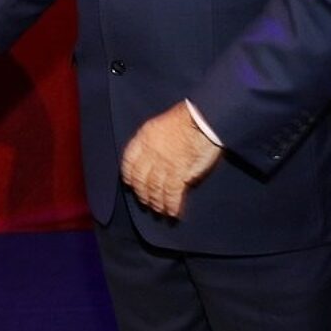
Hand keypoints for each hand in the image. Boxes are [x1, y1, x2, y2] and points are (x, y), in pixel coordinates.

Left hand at [119, 102, 222, 218]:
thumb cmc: (187, 118)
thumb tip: (155, 161)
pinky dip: (171, 205)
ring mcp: (163, 163)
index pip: (129, 161)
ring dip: (156, 202)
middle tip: (146, 203)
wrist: (201, 118)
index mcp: (144, 137)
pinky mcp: (178, 172)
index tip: (130, 184)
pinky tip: (173, 212)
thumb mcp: (161, 125)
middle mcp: (150, 152)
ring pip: (154, 188)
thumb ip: (153, 142)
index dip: (129, 175)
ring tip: (159, 210)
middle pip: (141, 178)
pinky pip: (171, 193)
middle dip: (142, 193)